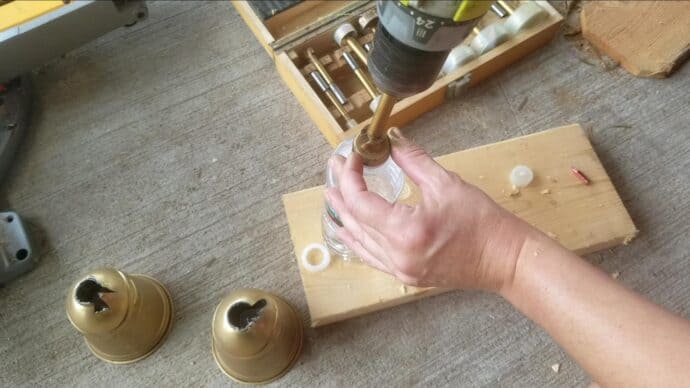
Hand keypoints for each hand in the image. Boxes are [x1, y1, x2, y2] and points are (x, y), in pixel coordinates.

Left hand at [325, 128, 533, 291]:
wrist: (504, 258)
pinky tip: (348, 230)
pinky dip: (358, 241)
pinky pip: (371, 258)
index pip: (360, 201)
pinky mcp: (406, 276)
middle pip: (355, 221)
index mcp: (404, 231)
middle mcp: (397, 255)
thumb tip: (392, 138)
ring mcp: (400, 270)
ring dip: (344, 217)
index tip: (353, 156)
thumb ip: (413, 159)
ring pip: (359, 242)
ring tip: (331, 197)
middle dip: (341, 192)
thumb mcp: (446, 183)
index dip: (351, 176)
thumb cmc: (482, 222)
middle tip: (333, 169)